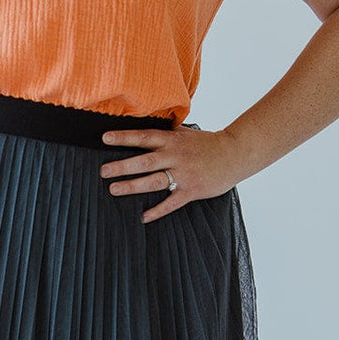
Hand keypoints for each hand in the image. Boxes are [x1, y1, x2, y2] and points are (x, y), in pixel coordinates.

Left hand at [99, 125, 244, 222]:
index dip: (124, 137)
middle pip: (144, 161)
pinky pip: (171, 203)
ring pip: (153, 181)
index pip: (144, 137)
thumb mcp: (186, 133)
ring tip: (113, 189)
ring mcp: (183, 174)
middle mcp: (175, 156)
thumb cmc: (209, 143)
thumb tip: (150, 122)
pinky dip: (158, 211)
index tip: (105, 138)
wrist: (235, 154)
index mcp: (172, 140)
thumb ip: (168, 132)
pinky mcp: (191, 190)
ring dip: (132, 186)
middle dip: (122, 166)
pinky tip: (144, 217)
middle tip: (103, 171)